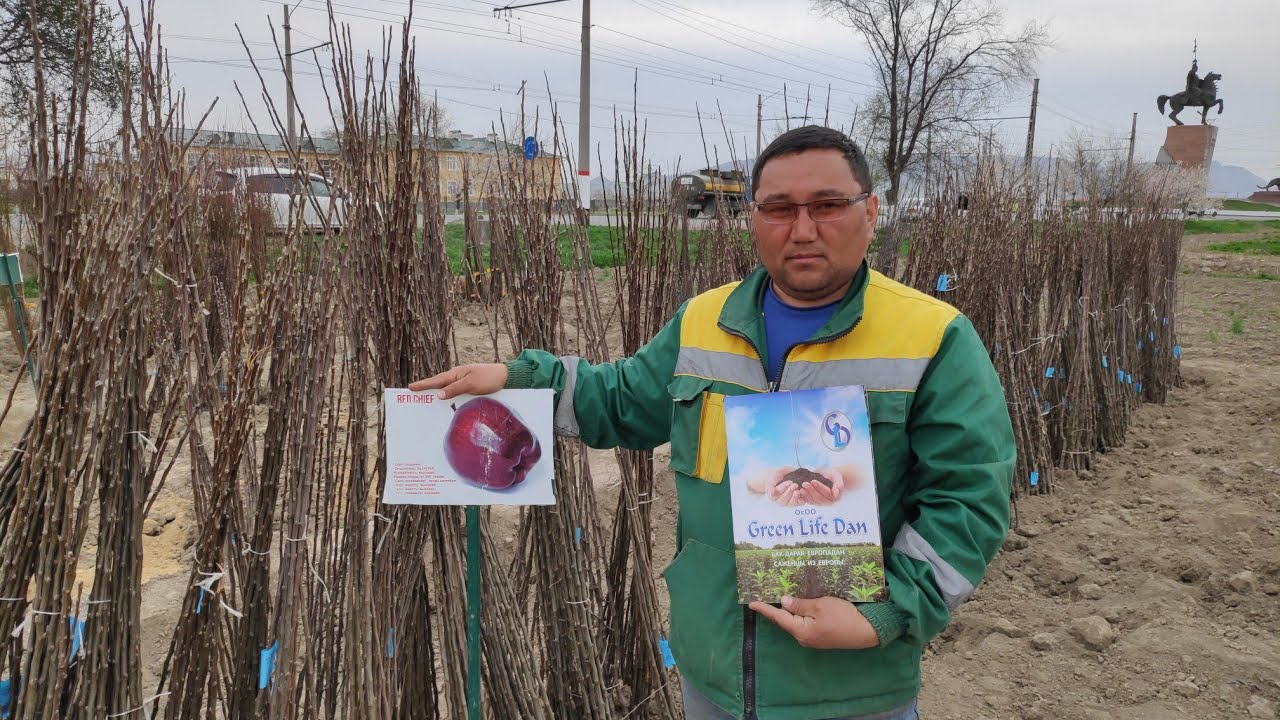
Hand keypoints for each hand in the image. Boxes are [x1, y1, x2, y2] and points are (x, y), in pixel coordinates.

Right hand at [408, 363, 507, 399]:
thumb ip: (455, 389)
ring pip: (446, 392)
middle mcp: (457, 379)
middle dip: (426, 392)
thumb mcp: (471, 383)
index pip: (435, 381)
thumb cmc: (489, 378)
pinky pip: (454, 396)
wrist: (506, 378)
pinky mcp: (469, 391)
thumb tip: (438, 395)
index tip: (410, 388)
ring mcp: (463, 385)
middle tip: (413, 399)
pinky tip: (445, 407)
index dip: (423, 385)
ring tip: (425, 405)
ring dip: (437, 398)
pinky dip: (448, 401)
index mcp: (455, 374)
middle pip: (438, 387)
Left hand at [748, 595, 879, 649]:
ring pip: (796, 621)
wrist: (867, 631)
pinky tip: (799, 603)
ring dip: (790, 609)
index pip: (778, 617)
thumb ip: (800, 604)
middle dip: (777, 607)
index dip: (765, 609)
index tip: (751, 603)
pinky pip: (806, 622)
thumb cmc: (843, 617)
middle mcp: (804, 637)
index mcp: (801, 631)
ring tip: (781, 595)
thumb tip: (783, 602)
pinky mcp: (822, 635)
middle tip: (766, 593)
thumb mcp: (820, 606)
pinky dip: (801, 612)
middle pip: (786, 620)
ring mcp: (813, 638)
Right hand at [764, 467, 805, 506]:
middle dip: (789, 492)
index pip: (775, 494)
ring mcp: (788, 503)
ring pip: (791, 503)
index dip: (783, 488)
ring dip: (795, 497)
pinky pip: (799, 504)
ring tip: (798, 491)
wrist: (788, 476)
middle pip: (783, 500)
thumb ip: (773, 481)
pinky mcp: (797, 503)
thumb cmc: (779, 475)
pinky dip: (802, 500)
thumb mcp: (775, 475)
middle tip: (794, 485)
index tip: (789, 482)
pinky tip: (803, 495)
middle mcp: (780, 501)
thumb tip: (773, 489)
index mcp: (772, 495)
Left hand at [800, 468, 844, 505]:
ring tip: (800, 488)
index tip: (813, 481)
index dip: (820, 487)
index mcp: (836, 496)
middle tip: (804, 483)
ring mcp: (821, 503)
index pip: (827, 492)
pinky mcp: (814, 502)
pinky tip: (798, 493)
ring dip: (806, 494)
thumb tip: (837, 493)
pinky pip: (809, 501)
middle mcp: (829, 502)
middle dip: (811, 491)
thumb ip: (839, 484)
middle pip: (819, 498)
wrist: (828, 476)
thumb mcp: (838, 476)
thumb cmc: (833, 475)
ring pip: (813, 500)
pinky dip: (803, 498)